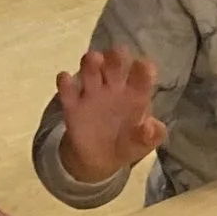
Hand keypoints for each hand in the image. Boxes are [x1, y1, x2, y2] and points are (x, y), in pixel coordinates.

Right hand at [56, 50, 162, 183]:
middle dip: (116, 56)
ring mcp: (92, 94)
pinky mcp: (73, 106)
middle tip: (117, 55)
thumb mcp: (143, 144)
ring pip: (91, 69)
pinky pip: (67, 90)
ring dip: (91, 62)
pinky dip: (65, 83)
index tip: (143, 68)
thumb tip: (150, 127)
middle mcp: (114, 87)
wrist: (99, 160)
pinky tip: (66, 80)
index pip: (142, 74)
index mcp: (136, 93)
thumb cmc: (127, 145)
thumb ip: (151, 136)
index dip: (143, 69)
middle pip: (115, 63)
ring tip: (94, 59)